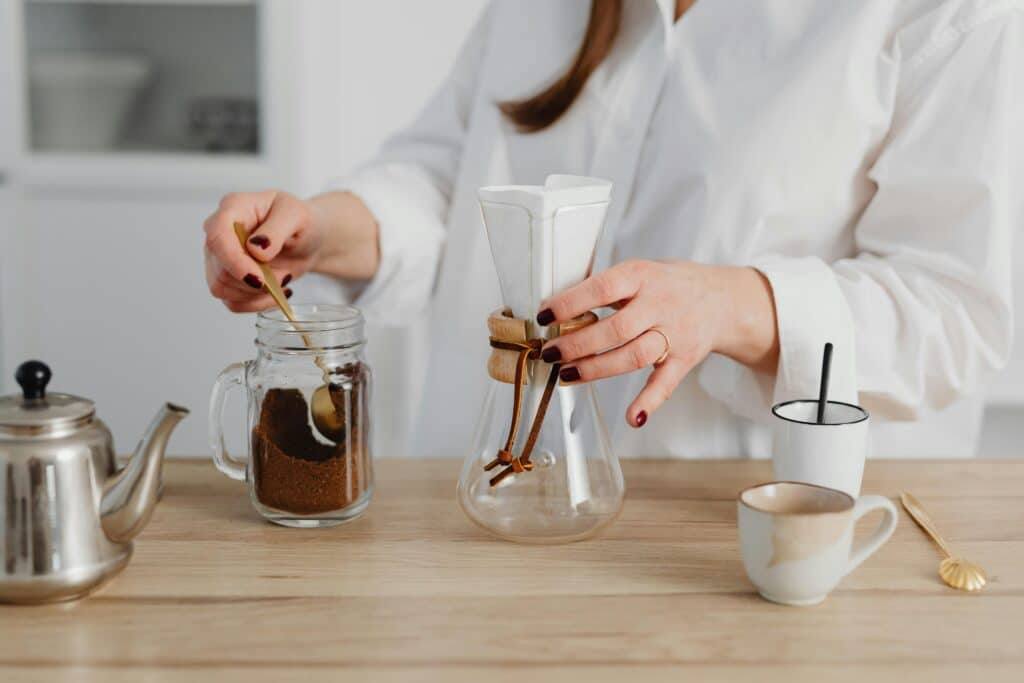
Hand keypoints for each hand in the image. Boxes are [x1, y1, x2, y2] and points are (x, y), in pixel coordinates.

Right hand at [203, 190, 379, 312]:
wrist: (309, 239)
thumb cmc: (301, 221)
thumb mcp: (297, 216)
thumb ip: (276, 229)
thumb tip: (255, 249)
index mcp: (233, 208)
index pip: (217, 236)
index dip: (234, 261)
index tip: (259, 278)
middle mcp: (220, 233)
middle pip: (220, 269)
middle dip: (255, 281)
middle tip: (285, 276)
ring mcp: (220, 257)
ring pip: (222, 288)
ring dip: (257, 293)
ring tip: (283, 279)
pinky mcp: (227, 278)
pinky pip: (233, 302)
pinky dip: (257, 303)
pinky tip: (276, 293)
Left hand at [536, 260, 777, 426]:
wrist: (723, 300)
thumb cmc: (670, 285)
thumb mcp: (640, 271)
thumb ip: (606, 287)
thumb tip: (559, 306)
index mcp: (642, 276)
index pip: (602, 288)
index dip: (570, 303)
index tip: (544, 315)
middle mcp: (660, 304)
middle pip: (615, 329)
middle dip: (577, 344)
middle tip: (550, 353)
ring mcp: (674, 334)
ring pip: (634, 356)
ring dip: (597, 369)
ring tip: (567, 374)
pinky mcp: (684, 360)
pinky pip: (666, 383)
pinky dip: (649, 402)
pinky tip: (632, 417)